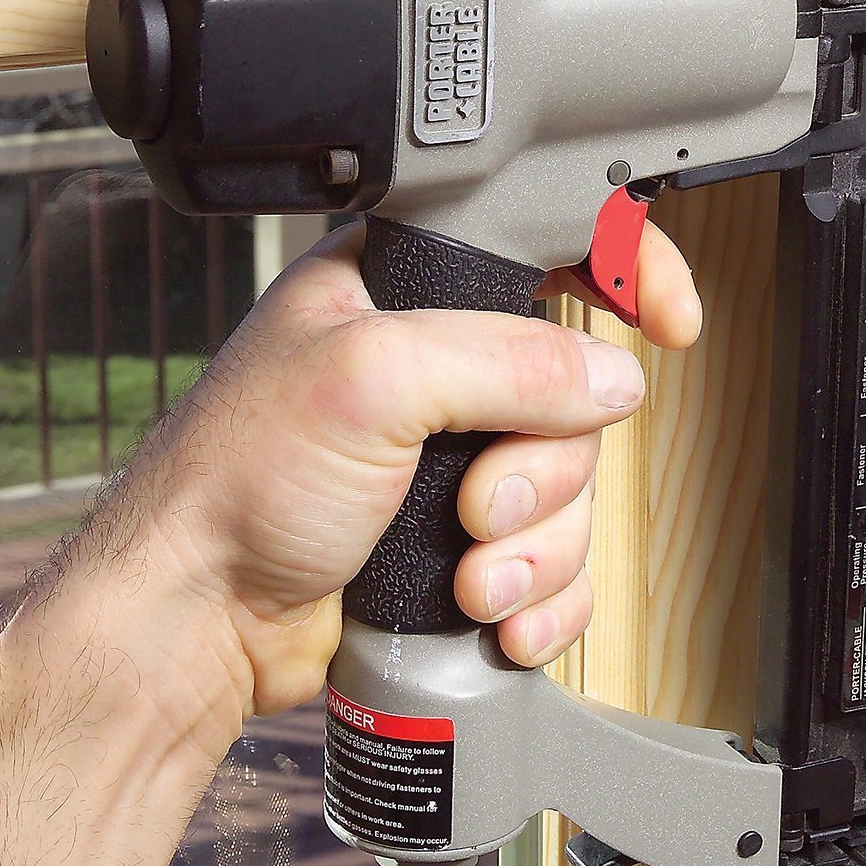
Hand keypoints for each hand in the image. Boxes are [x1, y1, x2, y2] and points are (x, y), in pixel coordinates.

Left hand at [109, 217, 701, 717]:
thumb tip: (610, 376)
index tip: (669, 320)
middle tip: (476, 506)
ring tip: (469, 580)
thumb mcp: (370, 381)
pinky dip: (541, 599)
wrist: (196, 621)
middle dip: (543, 473)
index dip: (623, 271)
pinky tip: (496, 619)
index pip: (546, 244)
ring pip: (573, 490)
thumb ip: (504, 359)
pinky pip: (556, 563)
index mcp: (403, 288)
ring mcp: (449, 461)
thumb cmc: (231, 485)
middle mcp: (434, 370)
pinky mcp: (458, 542)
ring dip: (536, 549)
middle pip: (577, 396)